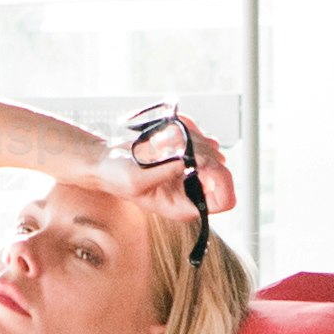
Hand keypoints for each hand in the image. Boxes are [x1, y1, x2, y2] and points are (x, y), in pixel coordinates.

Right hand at [107, 102, 238, 220]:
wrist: (107, 162)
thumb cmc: (116, 177)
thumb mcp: (136, 180)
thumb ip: (162, 173)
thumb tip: (185, 162)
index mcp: (185, 206)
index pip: (225, 200)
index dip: (221, 180)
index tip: (202, 162)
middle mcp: (192, 191)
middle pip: (221, 170)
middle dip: (202, 152)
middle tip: (176, 143)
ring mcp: (191, 172)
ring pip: (213, 151)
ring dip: (193, 137)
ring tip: (166, 136)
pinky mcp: (187, 155)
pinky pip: (202, 138)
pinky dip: (190, 127)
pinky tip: (171, 127)